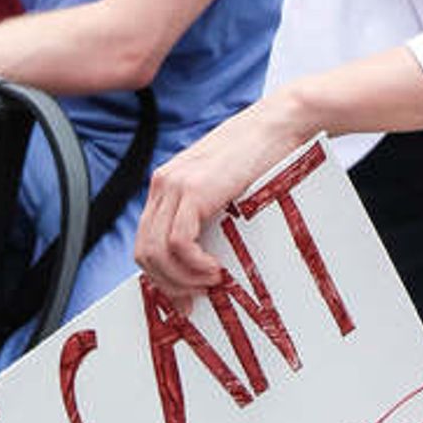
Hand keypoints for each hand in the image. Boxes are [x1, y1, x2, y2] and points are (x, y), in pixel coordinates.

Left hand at [134, 91, 311, 305]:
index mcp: (167, 184)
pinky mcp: (193, 190)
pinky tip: (214, 268)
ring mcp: (175, 185)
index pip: (146, 241)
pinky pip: (177, 243)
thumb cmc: (262, 157)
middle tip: (195, 299)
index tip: (183, 297)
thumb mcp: (224, 188)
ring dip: (181, 278)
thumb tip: (205, 258)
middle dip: (167, 284)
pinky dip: (192, 265)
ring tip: (209, 282)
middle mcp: (163, 184)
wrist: (278, 124)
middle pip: (143, 251)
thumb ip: (207, 213)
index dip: (161, 276)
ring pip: (155, 251)